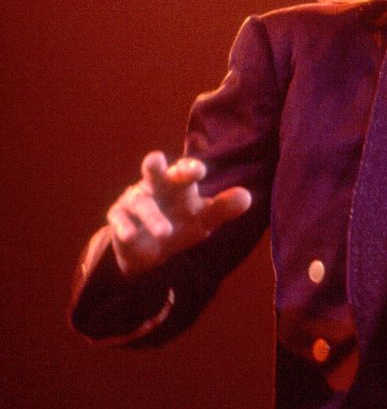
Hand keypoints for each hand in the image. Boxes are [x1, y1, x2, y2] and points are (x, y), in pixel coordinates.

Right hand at [106, 151, 251, 277]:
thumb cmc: (182, 221)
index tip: (198, 171)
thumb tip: (246, 197)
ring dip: (152, 217)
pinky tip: (130, 236)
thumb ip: (224, 208)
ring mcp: (134, 200)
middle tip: (156, 161)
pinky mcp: (118, 218)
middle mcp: (154, 185)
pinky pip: (119, 221)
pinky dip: (124, 228)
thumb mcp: (204, 217)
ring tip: (165, 233)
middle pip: (153, 171)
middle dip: (154, 166)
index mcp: (178, 182)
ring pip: (140, 202)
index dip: (189, 168)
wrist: (149, 247)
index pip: (184, 169)